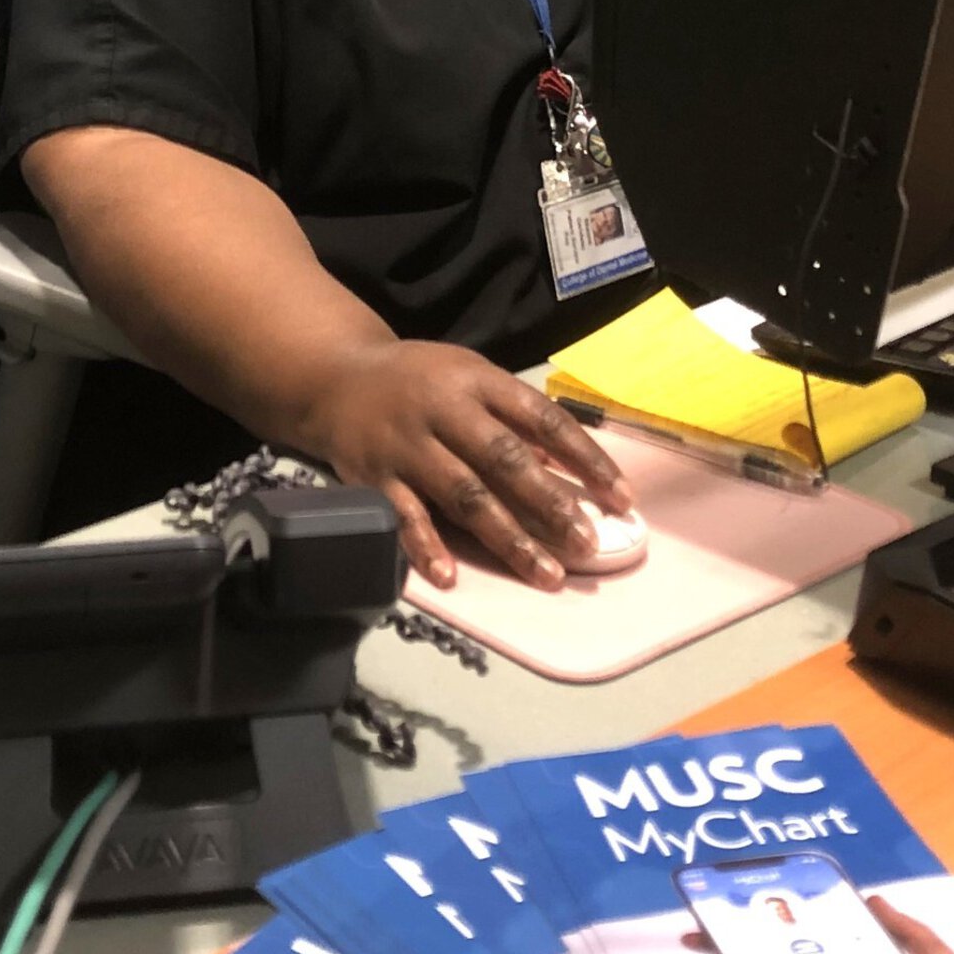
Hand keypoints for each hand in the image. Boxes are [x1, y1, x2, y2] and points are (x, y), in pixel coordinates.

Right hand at [302, 338, 630, 590]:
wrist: (333, 378)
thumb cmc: (418, 382)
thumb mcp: (469, 378)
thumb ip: (513, 417)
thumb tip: (566, 468)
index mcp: (477, 381)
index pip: (542, 418)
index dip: (584, 457)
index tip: (620, 497)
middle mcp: (443, 410)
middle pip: (505, 460)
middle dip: (551, 505)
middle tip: (588, 545)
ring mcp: (407, 446)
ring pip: (464, 495)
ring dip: (508, 538)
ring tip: (546, 573)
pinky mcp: (373, 477)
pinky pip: (405, 516)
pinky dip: (427, 547)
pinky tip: (452, 576)